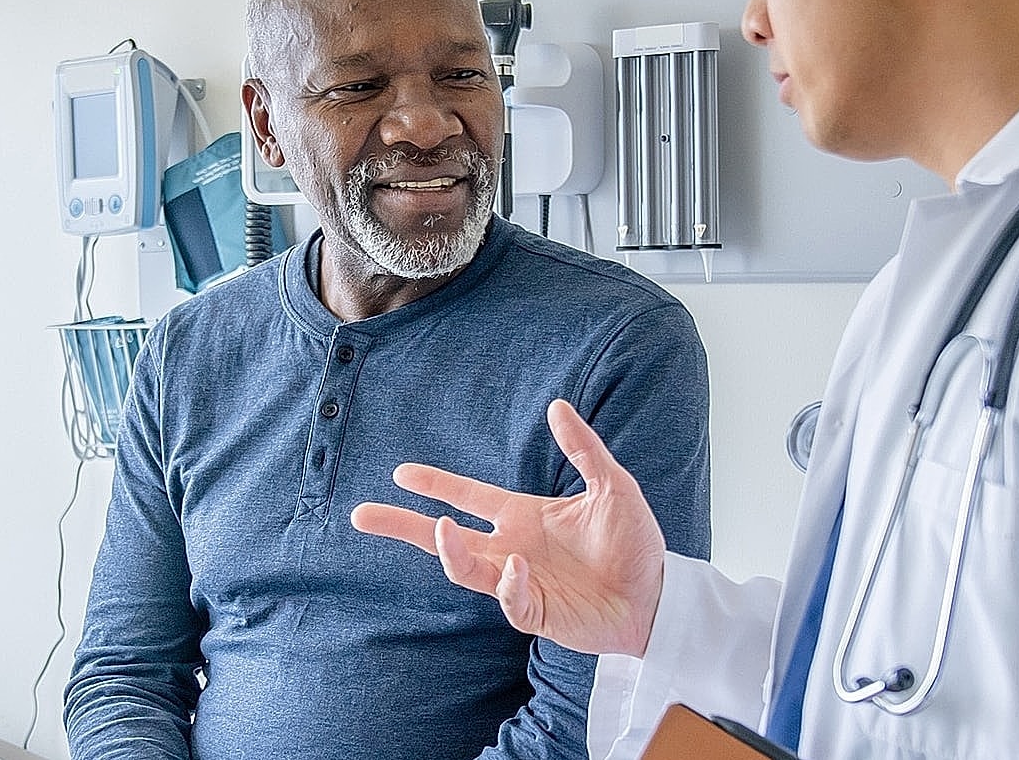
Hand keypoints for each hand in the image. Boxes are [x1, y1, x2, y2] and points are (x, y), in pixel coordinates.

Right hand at [350, 399, 665, 657]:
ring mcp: (519, 582)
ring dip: (449, 551)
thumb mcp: (612, 485)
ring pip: (465, 569)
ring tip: (439, 530)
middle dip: (403, 526)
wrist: (657, 593)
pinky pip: (510, 600)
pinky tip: (517, 566)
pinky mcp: (536, 612)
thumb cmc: (633, 541)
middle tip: (361, 516)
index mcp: (523, 515)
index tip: (401, 472)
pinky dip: (508, 584)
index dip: (435, 484)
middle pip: (443, 538)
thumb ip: (583, 449)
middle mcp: (511, 547)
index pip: (468, 496)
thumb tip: (557, 406)